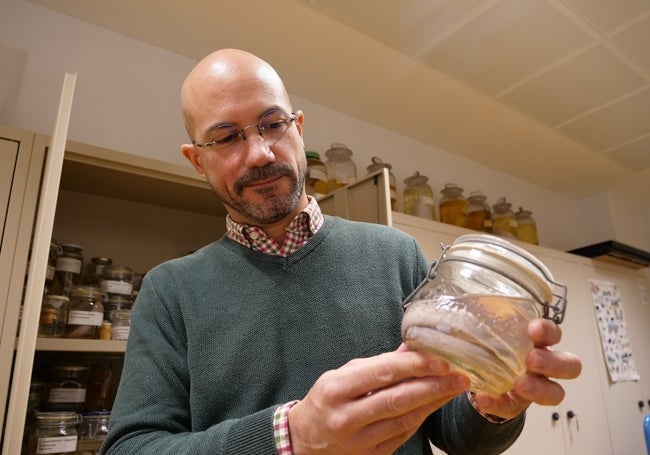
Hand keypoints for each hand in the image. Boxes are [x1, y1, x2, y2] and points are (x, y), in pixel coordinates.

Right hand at [288, 346, 469, 454]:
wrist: (304, 440)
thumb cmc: (326, 400)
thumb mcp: (343, 374)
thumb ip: (377, 364)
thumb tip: (411, 348)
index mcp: (337, 389)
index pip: (383, 373)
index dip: (415, 365)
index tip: (441, 358)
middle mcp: (347, 416)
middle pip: (398, 399)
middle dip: (434, 386)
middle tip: (460, 375)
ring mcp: (359, 440)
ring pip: (405, 419)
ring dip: (434, 402)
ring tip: (455, 388)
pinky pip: (402, 435)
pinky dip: (422, 418)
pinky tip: (436, 405)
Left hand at [471, 318, 582, 419]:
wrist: (473, 369)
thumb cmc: (487, 342)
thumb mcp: (485, 324)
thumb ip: (482, 313)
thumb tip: (463, 295)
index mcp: (537, 341)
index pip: (554, 333)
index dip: (548, 331)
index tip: (533, 329)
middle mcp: (543, 364)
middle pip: (569, 365)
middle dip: (554, 362)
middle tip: (532, 359)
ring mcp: (534, 387)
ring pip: (554, 392)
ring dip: (539, 389)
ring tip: (519, 384)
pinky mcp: (515, 404)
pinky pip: (512, 408)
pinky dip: (498, 404)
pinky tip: (484, 399)